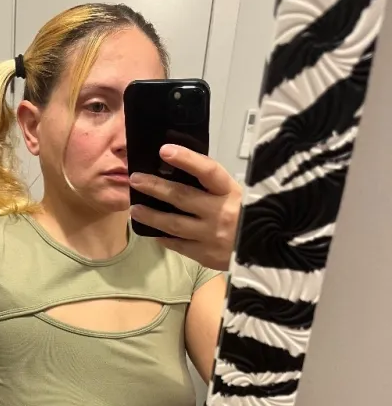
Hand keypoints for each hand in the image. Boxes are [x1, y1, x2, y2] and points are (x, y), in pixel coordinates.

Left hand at [129, 144, 241, 270]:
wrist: (271, 252)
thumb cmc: (251, 219)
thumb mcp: (239, 196)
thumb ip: (214, 188)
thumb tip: (181, 171)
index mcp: (231, 192)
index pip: (207, 171)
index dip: (186, 159)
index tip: (164, 150)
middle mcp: (221, 213)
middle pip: (181, 197)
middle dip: (155, 187)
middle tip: (136, 179)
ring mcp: (211, 236)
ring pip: (173, 224)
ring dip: (151, 215)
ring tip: (135, 209)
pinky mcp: (205, 255)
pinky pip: (178, 245)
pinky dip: (163, 237)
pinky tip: (152, 232)